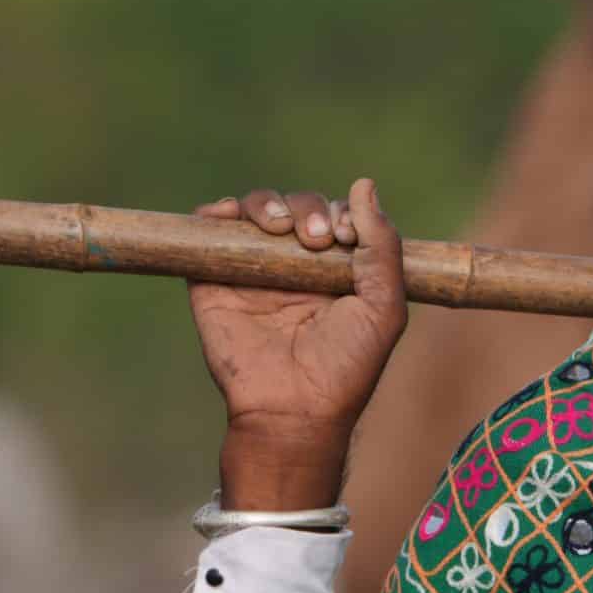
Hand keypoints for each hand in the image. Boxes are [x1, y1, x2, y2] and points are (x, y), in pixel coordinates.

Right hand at [186, 179, 405, 507]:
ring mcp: (253, 270)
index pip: (336, 217)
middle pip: (297, 206)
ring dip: (267, 203)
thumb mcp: (383, 306)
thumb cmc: (346, 365)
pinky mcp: (214, 280)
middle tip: (317, 239)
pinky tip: (228, 214)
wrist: (294, 409)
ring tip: (278, 225)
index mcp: (337, 271)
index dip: (341, 215)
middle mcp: (294, 266)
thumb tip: (363, 184)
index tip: (346, 237)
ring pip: (255, 210)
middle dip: (308, 209)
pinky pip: (208, 230)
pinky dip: (215, 212)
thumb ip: (382, 247)